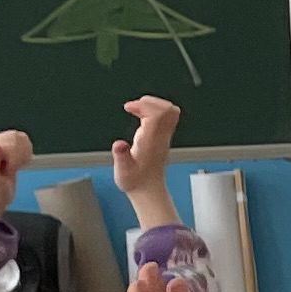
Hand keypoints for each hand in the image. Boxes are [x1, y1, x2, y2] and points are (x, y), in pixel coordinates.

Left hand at [0, 130, 31, 221]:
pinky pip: (23, 142)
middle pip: (16, 138)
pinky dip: (25, 155)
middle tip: (8, 170)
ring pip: (21, 139)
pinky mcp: (4, 148)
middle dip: (18, 157)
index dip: (14, 157)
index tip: (8, 170)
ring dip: (22, 156)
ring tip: (12, 168)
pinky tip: (16, 164)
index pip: (8, 140)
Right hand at [108, 97, 181, 212]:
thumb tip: (119, 145)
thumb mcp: (123, 171)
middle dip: (150, 101)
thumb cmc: (135, 181)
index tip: (129, 107)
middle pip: (168, 109)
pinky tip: (140, 115)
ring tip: (138, 108)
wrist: (148, 190)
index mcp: (152, 141)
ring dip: (154, 104)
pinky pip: (166, 117)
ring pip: (171, 112)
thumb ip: (121, 157)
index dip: (143, 106)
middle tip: (135, 105)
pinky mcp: (163, 137)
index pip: (157, 115)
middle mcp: (161, 137)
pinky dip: (154, 110)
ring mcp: (164, 137)